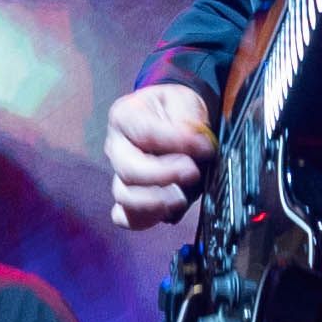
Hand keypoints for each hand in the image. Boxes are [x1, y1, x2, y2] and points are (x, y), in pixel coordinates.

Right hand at [105, 81, 210, 229]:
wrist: (176, 120)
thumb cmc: (176, 110)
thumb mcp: (185, 101)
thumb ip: (188, 121)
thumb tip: (195, 144)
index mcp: (124, 116)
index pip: (145, 133)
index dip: (177, 142)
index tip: (204, 145)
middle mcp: (116, 147)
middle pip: (130, 169)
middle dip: (165, 175)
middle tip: (193, 172)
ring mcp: (120, 173)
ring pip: (125, 196)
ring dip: (157, 202)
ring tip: (182, 198)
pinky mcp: (129, 196)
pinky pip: (125, 216)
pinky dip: (144, 219)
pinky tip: (166, 213)